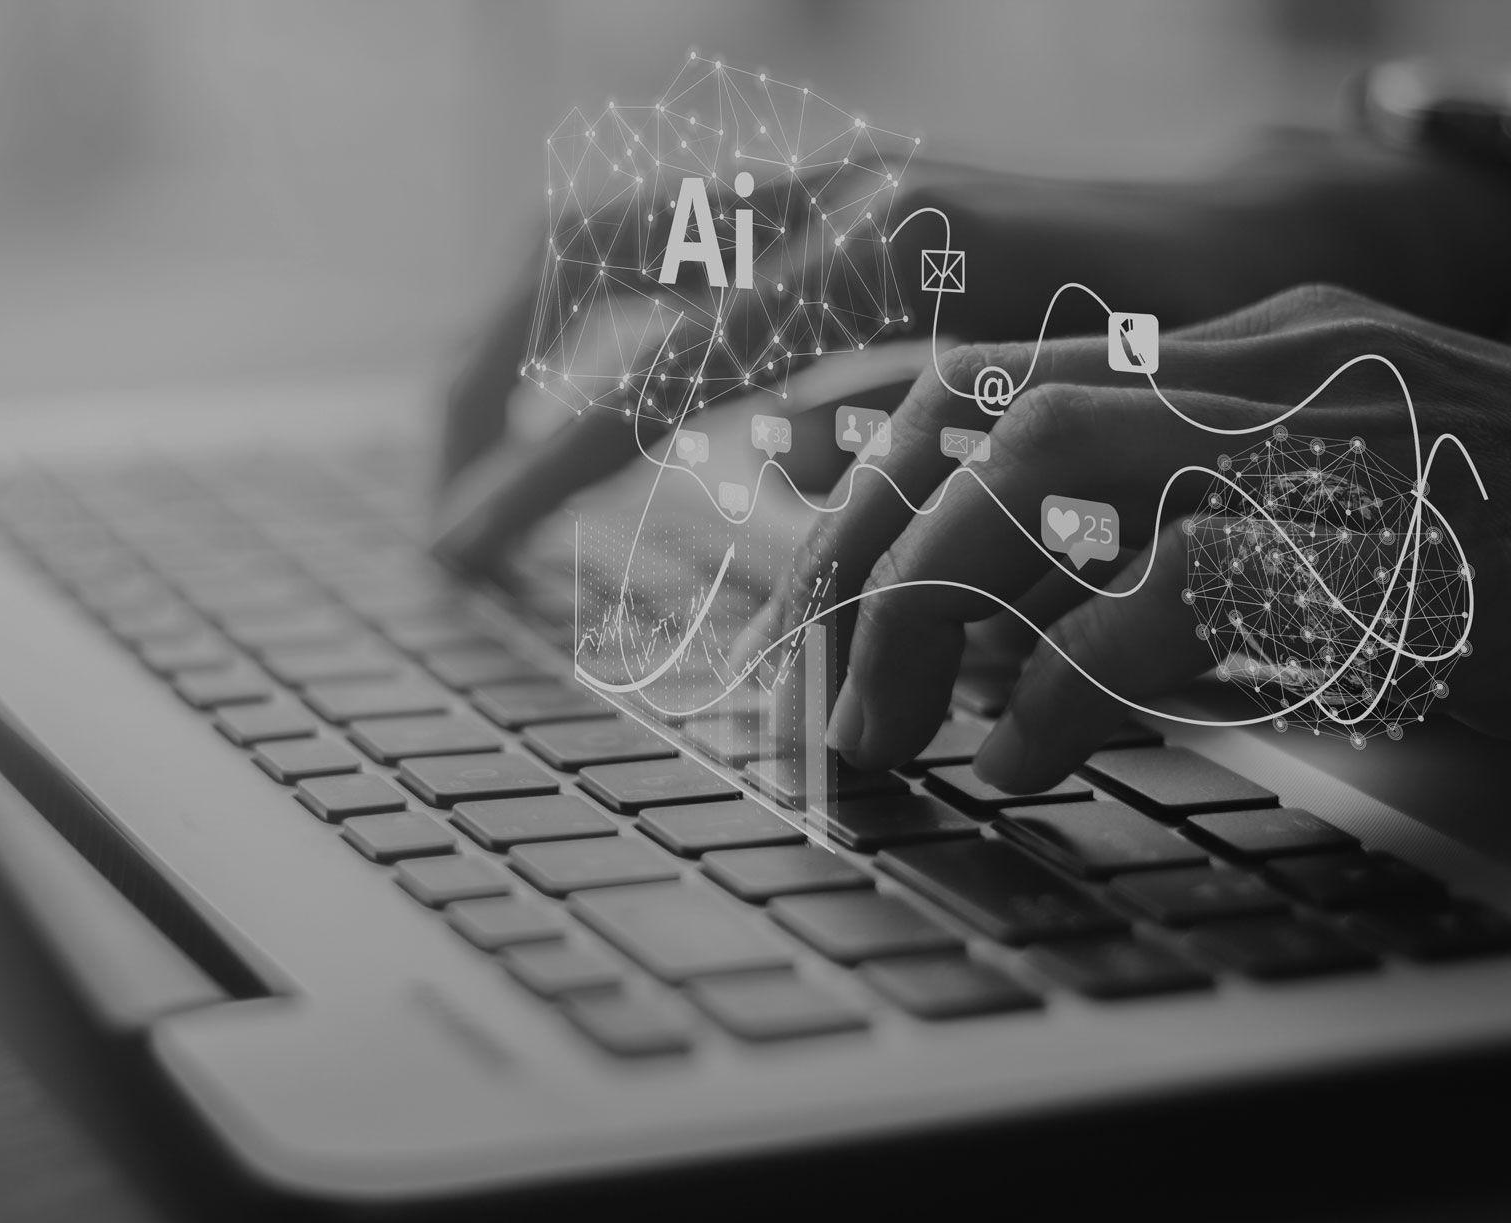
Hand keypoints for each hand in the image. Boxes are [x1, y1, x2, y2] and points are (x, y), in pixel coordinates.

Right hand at [431, 136, 1510, 572]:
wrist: (1254, 242)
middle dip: (484, 376)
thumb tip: (764, 476)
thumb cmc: (1186, 355)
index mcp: (886, 260)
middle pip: (581, 254)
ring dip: (526, 348)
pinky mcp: (827, 211)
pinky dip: (604, 342)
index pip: (652, 369)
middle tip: (444, 499)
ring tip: (481, 464)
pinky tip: (595, 427)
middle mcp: (833, 200)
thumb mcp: (1064, 423)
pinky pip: (672, 264)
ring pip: (612, 241)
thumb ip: (906, 459)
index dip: (539, 468)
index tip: (458, 554)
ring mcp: (822, 192)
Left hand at [755, 284, 1510, 793]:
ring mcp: (1329, 432)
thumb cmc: (1486, 588)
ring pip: (1041, 458)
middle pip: (974, 410)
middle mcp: (1262, 367)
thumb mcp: (1281, 577)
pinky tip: (1018, 763)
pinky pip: (1179, 586)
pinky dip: (1068, 679)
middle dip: (855, 556)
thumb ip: (1128, 591)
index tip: (796, 630)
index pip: (978, 392)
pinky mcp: (1397, 537)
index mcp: (1227, 366)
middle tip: (804, 702)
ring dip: (924, 601)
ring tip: (877, 735)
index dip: (855, 507)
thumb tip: (963, 668)